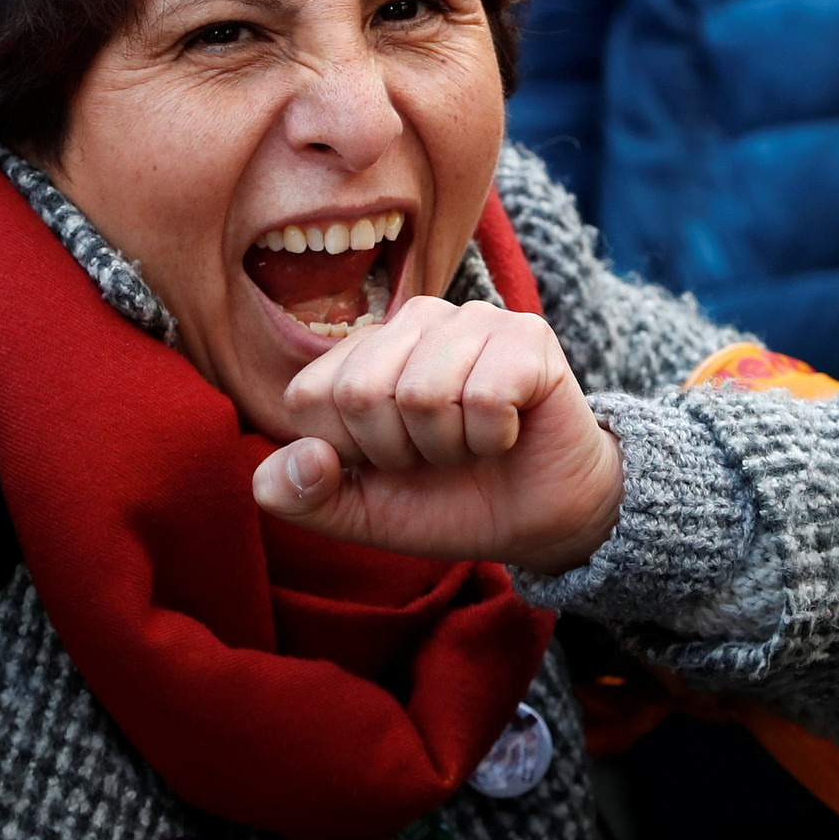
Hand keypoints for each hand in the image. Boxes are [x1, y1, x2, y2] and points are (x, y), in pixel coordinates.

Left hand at [252, 297, 623, 575]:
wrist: (541, 520)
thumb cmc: (447, 503)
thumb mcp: (360, 515)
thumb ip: (302, 496)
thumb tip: (297, 461)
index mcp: (360, 353)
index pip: (310, 398)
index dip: (348, 454)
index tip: (388, 463)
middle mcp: (412, 321)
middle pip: (363, 393)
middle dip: (400, 452)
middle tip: (437, 456)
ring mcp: (472, 319)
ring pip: (423, 393)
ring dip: (450, 447)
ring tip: (472, 444)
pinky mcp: (527, 335)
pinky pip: (485, 397)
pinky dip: (494, 439)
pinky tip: (508, 433)